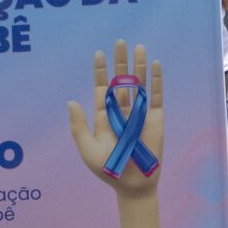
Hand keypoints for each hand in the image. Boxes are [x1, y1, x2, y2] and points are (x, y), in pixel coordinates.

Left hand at [68, 41, 163, 199]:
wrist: (132, 184)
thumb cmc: (107, 169)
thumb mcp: (87, 149)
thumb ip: (78, 126)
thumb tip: (70, 101)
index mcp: (104, 116)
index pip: (102, 88)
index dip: (100, 71)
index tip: (98, 54)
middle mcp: (122, 111)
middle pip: (121, 81)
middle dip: (120, 62)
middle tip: (119, 42)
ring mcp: (139, 113)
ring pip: (139, 84)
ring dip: (139, 66)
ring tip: (138, 47)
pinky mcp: (155, 118)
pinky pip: (156, 96)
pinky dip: (156, 80)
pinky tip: (155, 64)